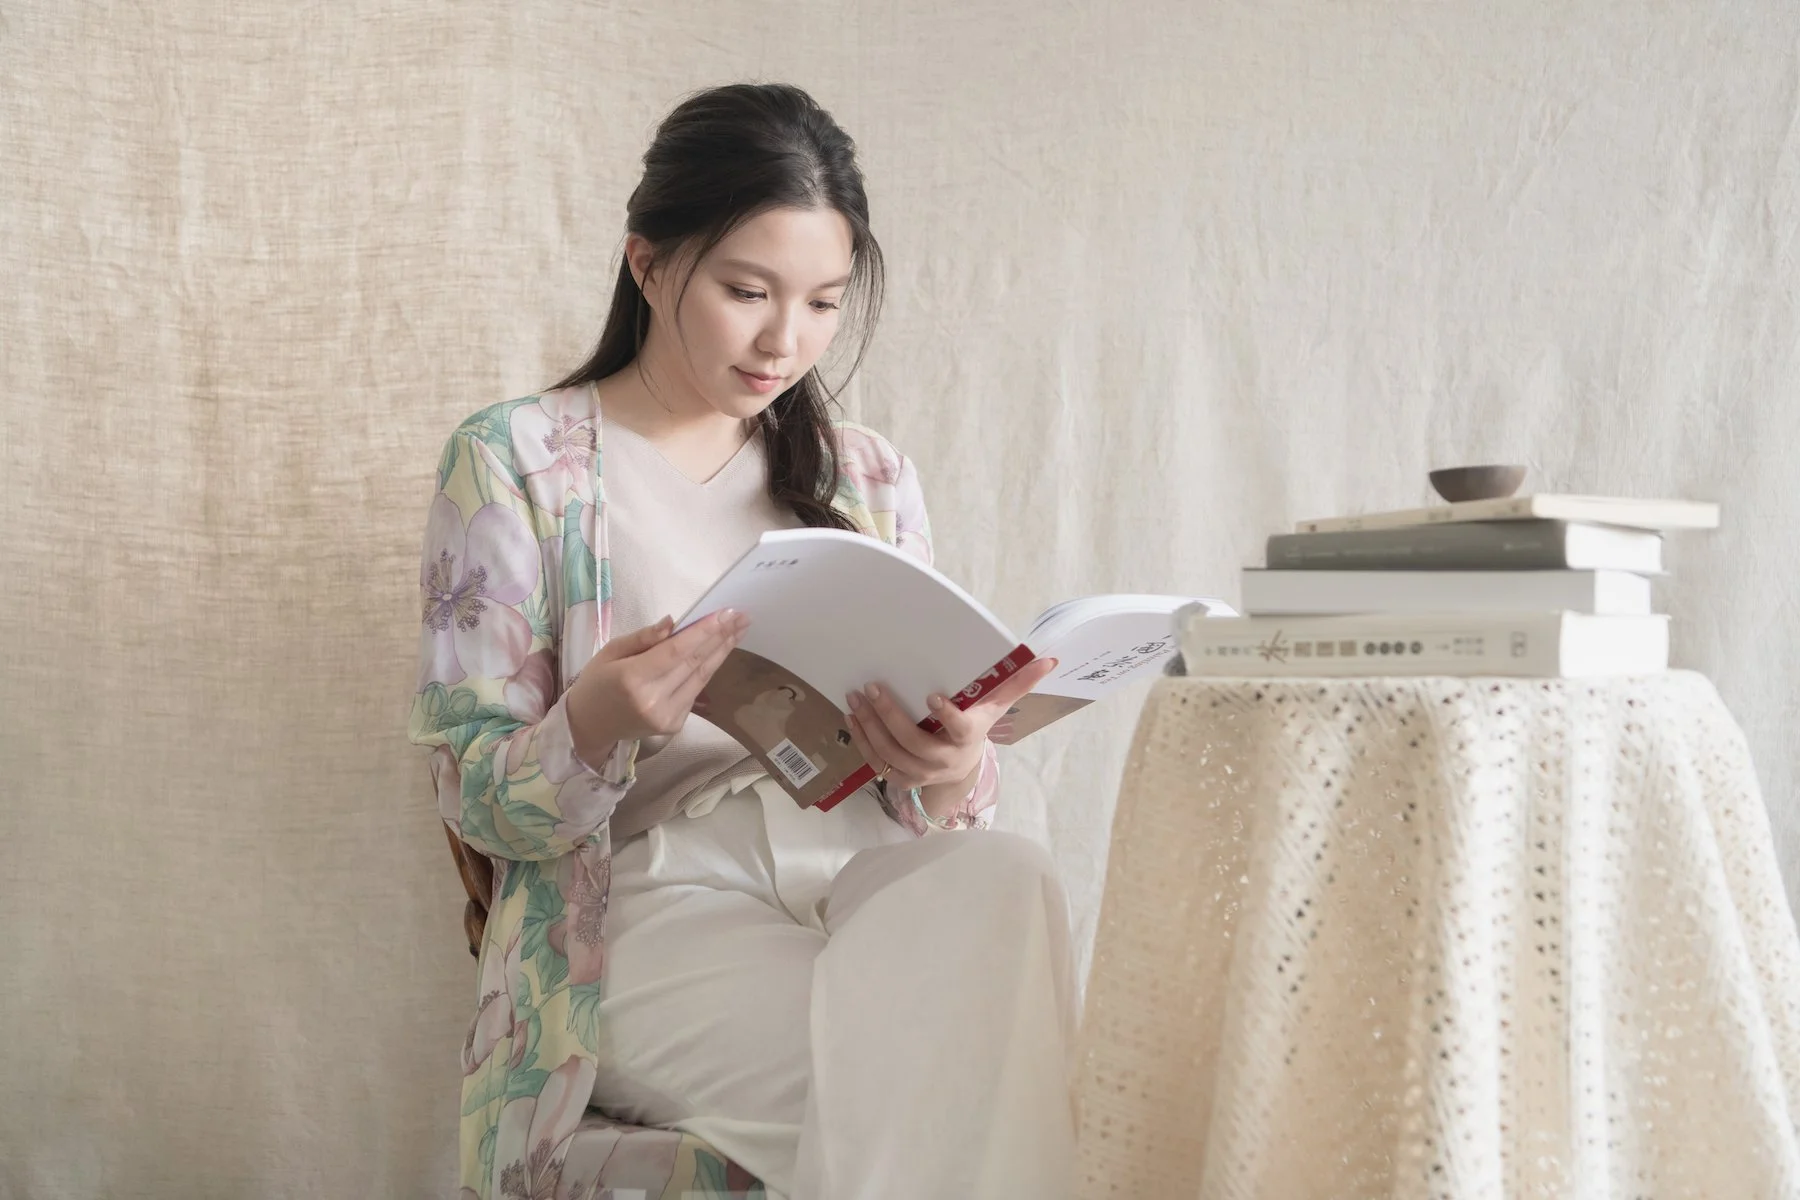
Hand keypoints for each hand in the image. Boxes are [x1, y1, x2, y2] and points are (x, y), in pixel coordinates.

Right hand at [565, 611, 749, 761]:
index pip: (676, 652)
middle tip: (741, 615)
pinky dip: (708, 668)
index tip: (726, 613)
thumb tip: (673, 623)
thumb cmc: (596, 683)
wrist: (589, 726)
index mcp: (633, 679)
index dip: (704, 632)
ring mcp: (667, 716)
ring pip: (702, 677)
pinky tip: (720, 649)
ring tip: (739, 628)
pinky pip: (695, 690)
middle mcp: (654, 700)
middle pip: (695, 663)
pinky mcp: (675, 725)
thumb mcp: (610, 652)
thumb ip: (643, 638)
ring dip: (722, 651)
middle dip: (721, 637)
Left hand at [844, 657, 1058, 795]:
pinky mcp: (901, 779)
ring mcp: (921, 773)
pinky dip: (862, 742)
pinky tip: (852, 718)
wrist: (961, 767)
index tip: (932, 696)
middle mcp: (944, 760)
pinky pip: (877, 763)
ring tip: (855, 698)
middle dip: (890, 714)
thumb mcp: (996, 706)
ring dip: (870, 726)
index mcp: (967, 738)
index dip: (946, 716)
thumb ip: (1018, 683)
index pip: (959, 728)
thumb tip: (1047, 660)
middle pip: (913, 742)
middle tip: (872, 687)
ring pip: (890, 754)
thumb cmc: (976, 726)